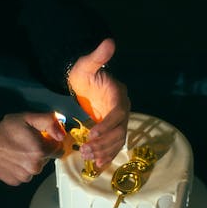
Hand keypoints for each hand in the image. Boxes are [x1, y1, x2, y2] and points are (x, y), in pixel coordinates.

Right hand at [0, 112, 64, 184]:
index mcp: (41, 151)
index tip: (43, 138)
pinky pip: (25, 174)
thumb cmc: (4, 130)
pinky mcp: (16, 182)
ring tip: (18, 151)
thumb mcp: (28, 118)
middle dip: (41, 151)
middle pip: (47, 159)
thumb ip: (50, 122)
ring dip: (31, 160)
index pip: (59, 149)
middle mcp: (35, 167)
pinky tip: (13, 160)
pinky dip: (21, 168)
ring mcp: (25, 176)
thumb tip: (63, 134)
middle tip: (27, 143)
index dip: (51, 142)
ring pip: (37, 167)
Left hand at [68, 38, 129, 167]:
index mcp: (119, 97)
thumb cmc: (83, 75)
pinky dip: (106, 156)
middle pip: (119, 132)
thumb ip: (98, 57)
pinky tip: (97, 165)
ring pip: (117, 142)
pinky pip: (113, 146)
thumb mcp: (87, 65)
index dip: (108, 125)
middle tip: (86, 151)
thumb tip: (109, 42)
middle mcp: (122, 111)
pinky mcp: (112, 131)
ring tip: (88, 158)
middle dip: (104, 143)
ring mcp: (118, 122)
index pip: (118, 114)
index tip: (92, 133)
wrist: (84, 83)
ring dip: (104, 152)